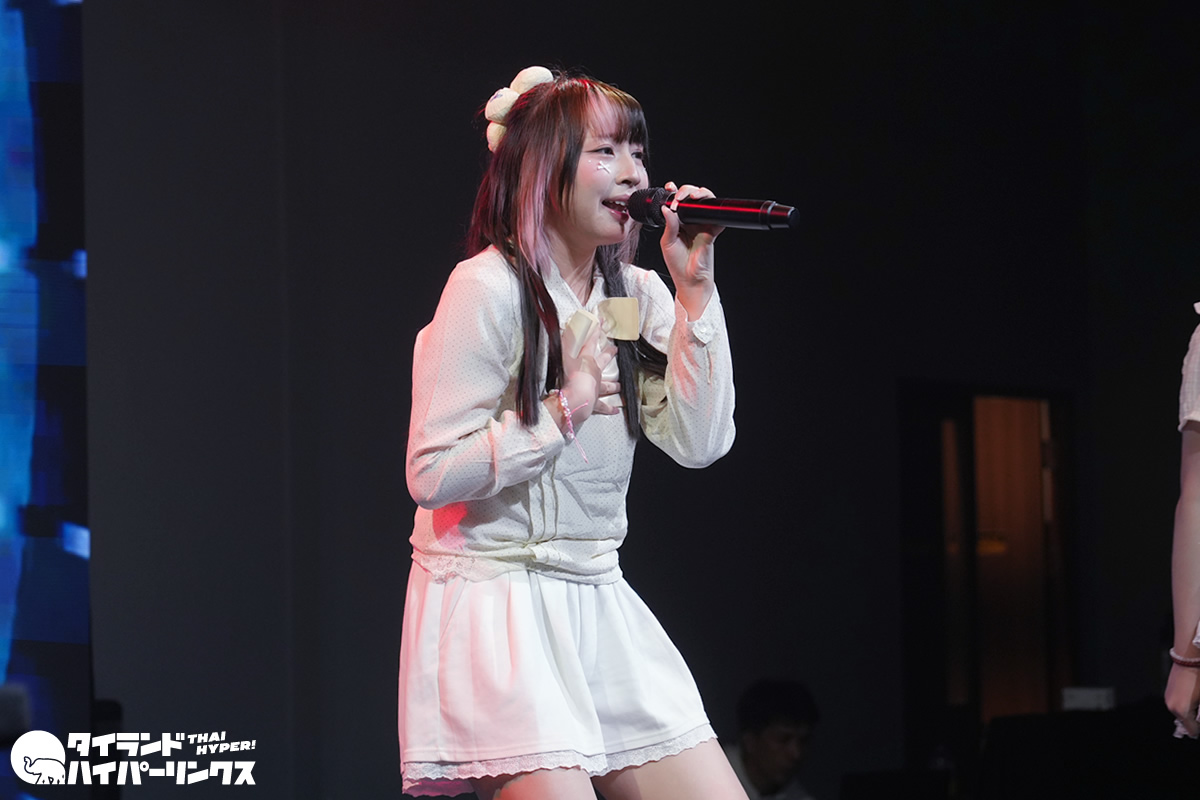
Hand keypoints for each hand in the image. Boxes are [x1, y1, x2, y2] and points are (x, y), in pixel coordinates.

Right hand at [559, 319, 619, 428]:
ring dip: (613, 385)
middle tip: (615, 350)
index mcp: (587, 360)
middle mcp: (594, 373)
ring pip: (607, 386)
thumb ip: (566, 341)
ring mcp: (597, 388)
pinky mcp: (595, 402)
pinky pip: (603, 406)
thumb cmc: (570, 376)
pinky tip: (615, 410)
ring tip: (620, 386)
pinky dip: (609, 409)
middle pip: (603, 361)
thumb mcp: (564, 355)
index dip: (596, 330)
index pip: (591, 341)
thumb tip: (568, 327)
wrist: (577, 396)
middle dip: (609, 354)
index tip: (602, 321)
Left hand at [659, 180, 722, 319]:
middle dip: (685, 191)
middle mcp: (690, 221)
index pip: (676, 202)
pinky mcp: (712, 230)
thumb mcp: (667, 242)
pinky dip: (713, 207)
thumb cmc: (677, 264)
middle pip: (691, 197)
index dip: (674, 192)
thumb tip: (667, 208)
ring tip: (691, 196)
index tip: (669, 187)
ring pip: (704, 202)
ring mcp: (702, 224)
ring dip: (699, 194)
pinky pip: (716, 215)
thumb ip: (669, 225)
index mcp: (677, 222)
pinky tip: (704, 205)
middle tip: (678, 197)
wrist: (690, 280)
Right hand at [1165, 663, 1199, 737]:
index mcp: (1182, 711)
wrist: (1189, 661)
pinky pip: (1177, 705)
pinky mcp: (1168, 693)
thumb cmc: (1199, 679)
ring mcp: (1168, 699)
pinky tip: (1192, 696)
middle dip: (1195, 720)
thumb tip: (1199, 719)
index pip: (1192, 731)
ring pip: (1181, 714)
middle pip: (1185, 723)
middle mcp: (1172, 707)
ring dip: (1190, 712)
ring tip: (1197, 701)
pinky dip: (1184, 704)